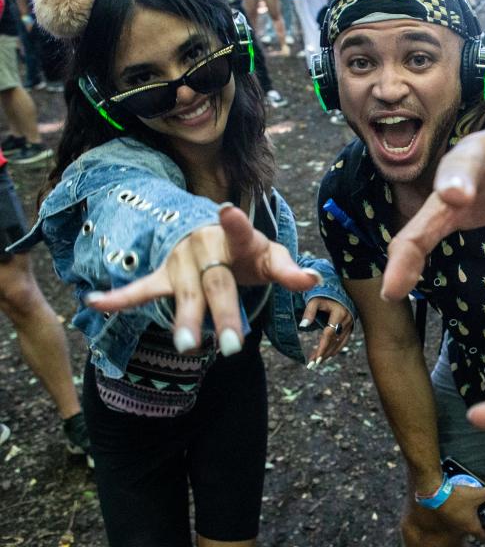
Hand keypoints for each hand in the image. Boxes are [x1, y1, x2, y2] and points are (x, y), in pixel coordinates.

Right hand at [85, 205, 322, 355]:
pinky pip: (142, 289)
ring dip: (185, 320)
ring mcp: (182, 262)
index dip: (235, 224)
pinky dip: (120, 298)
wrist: (216, 242)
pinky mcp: (164, 275)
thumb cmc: (249, 253)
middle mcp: (206, 247)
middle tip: (234, 345)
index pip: (239, 233)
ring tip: (187, 346)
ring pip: (185, 294)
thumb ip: (289, 270)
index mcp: (236, 239)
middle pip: (216, 283)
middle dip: (223, 314)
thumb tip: (314, 279)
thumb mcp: (271, 257)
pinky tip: (96, 303)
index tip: (228, 210)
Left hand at [300, 297, 353, 366]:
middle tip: (312, 364)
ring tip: (317, 362)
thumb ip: (309, 312)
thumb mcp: (315, 300)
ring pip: (340, 343)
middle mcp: (347, 320)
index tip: (315, 359)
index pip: (329, 334)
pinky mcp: (351, 326)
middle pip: (335, 341)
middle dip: (324, 354)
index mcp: (339, 313)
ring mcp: (351, 324)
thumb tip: (302, 326)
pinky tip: (328, 354)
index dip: (322, 347)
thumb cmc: (325, 294)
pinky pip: (344, 340)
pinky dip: (336, 349)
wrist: (340, 289)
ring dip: (329, 353)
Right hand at [402, 483, 484, 543]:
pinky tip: (463, 497)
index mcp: (471, 526)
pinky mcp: (446, 514)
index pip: (483, 536)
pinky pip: (457, 513)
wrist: (436, 494)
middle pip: (474, 527)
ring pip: (465, 520)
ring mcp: (453, 521)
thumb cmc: (457, 498)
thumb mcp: (478, 493)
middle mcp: (461, 527)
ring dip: (470, 513)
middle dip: (481, 519)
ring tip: (475, 502)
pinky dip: (461, 508)